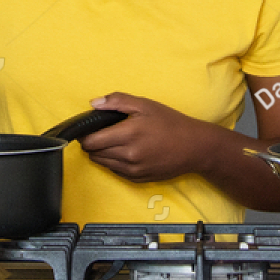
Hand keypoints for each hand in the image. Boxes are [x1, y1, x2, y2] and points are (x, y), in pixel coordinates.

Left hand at [76, 92, 222, 182]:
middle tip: (101, 132)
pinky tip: (124, 151)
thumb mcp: (145, 104)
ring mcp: (132, 170)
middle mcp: (128, 155)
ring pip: (102, 163)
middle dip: (92, 143)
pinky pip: (115, 171)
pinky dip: (113, 161)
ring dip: (101, 153)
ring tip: (113, 141)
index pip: (91, 141)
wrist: (194, 147)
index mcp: (128, 134)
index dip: (85, 134)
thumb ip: (117, 101)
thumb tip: (93, 104)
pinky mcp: (137, 179)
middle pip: (93, 153)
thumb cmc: (170, 123)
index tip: (87, 128)